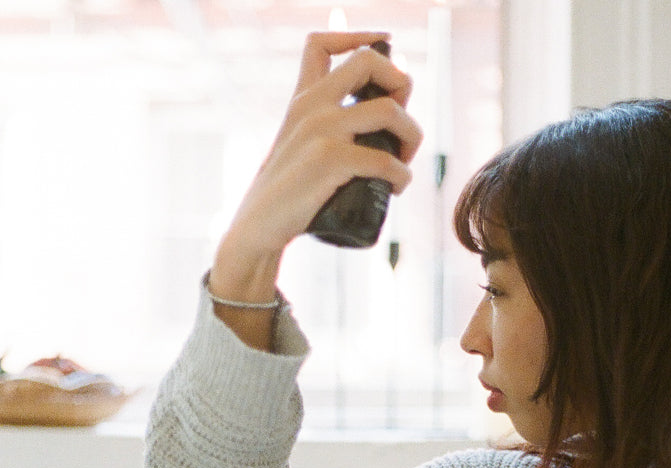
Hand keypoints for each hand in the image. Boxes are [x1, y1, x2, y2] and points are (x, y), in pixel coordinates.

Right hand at [214, 32, 422, 281]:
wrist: (259, 227)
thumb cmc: (289, 192)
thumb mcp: (298, 146)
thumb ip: (324, 127)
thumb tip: (376, 122)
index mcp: (303, 99)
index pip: (321, 42)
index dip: (359, 36)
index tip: (384, 52)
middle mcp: (311, 106)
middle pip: (369, 61)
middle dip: (401, 85)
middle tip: (402, 125)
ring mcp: (320, 130)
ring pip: (389, 111)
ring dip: (411, 137)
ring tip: (403, 163)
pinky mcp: (329, 161)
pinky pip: (385, 160)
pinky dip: (401, 176)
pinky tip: (396, 188)